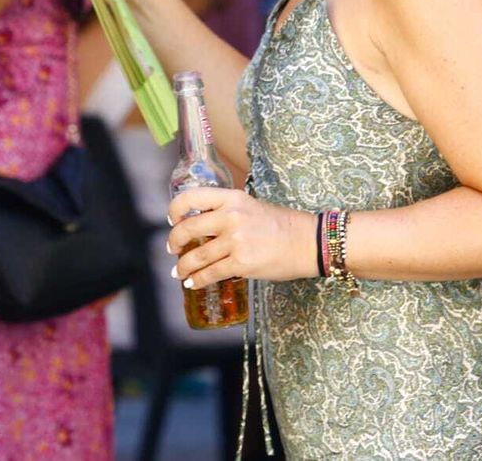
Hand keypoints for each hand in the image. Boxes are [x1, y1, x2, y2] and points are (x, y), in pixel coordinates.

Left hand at [167, 187, 313, 286]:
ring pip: (197, 256)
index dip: (175, 210)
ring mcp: (236, 240)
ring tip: (179, 272)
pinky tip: (193, 283)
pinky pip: (211, 273)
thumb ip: (226, 212)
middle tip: (173, 249)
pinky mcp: (242, 263)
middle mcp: (230, 216)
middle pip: (188, 229)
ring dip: (183, 266)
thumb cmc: (281, 225)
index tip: (173, 221)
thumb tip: (201, 226)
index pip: (191, 198)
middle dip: (175, 242)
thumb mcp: (250, 206)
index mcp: (231, 198)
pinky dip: (198, 280)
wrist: (308, 242)